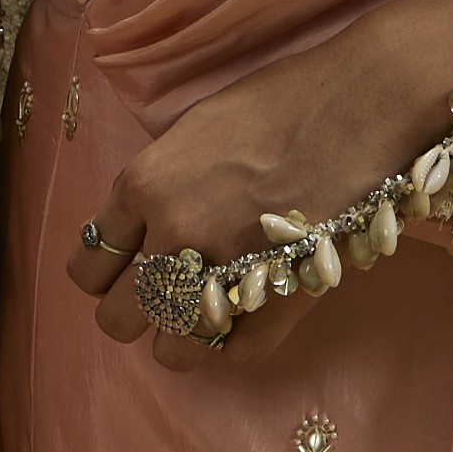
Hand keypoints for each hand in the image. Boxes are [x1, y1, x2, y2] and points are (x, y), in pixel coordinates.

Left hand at [64, 0, 452, 373]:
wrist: (364, 101)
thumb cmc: (283, 97)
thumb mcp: (194, 127)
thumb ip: (159, 182)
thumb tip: (144, 223)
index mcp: (144, 185)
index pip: (88, 263)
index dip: (105, 272)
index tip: (126, 269)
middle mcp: (173, 235)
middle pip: (117, 318)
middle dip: (137, 310)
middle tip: (166, 293)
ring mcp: (226, 273)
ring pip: (171, 349)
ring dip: (184, 336)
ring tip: (209, 311)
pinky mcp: (280, 298)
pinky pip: (237, 354)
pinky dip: (238, 343)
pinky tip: (251, 315)